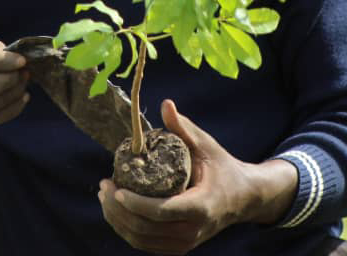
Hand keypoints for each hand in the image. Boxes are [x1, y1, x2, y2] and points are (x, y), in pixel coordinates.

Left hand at [98, 99, 296, 253]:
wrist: (243, 198)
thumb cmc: (222, 167)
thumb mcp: (207, 145)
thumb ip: (184, 128)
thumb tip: (165, 104)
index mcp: (200, 206)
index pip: (161, 211)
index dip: (136, 204)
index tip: (116, 188)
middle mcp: (192, 230)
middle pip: (146, 228)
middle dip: (118, 209)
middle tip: (103, 186)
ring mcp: (185, 242)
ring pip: (142, 239)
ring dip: (117, 220)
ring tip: (104, 196)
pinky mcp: (179, 246)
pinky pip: (146, 243)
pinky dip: (126, 230)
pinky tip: (115, 210)